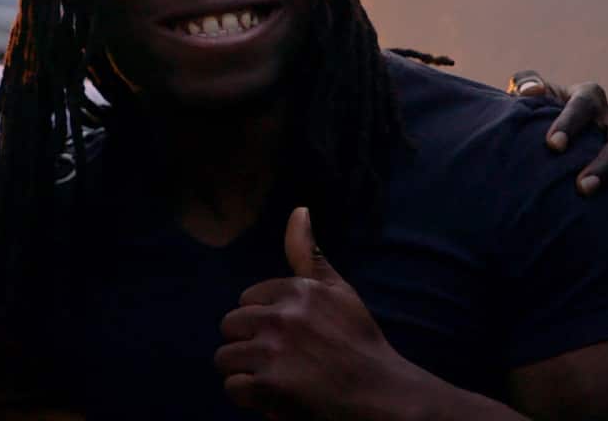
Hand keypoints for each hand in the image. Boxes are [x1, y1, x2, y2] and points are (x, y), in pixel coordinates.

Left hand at [215, 208, 435, 419]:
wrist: (382, 395)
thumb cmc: (359, 343)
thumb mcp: (339, 291)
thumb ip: (309, 254)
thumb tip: (299, 209)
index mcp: (296, 290)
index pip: (246, 301)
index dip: (263, 321)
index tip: (288, 336)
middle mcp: (281, 316)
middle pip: (230, 326)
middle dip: (249, 344)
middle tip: (280, 360)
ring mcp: (273, 351)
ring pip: (226, 357)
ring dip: (246, 371)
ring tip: (276, 378)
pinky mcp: (269, 386)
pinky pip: (233, 387)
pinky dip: (250, 397)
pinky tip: (274, 397)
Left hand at [508, 70, 607, 232]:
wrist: (551, 145)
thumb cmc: (535, 118)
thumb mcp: (527, 99)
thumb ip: (524, 86)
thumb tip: (530, 91)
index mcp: (588, 98)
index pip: (584, 103)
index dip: (570, 122)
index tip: (552, 145)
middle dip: (605, 163)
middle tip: (582, 187)